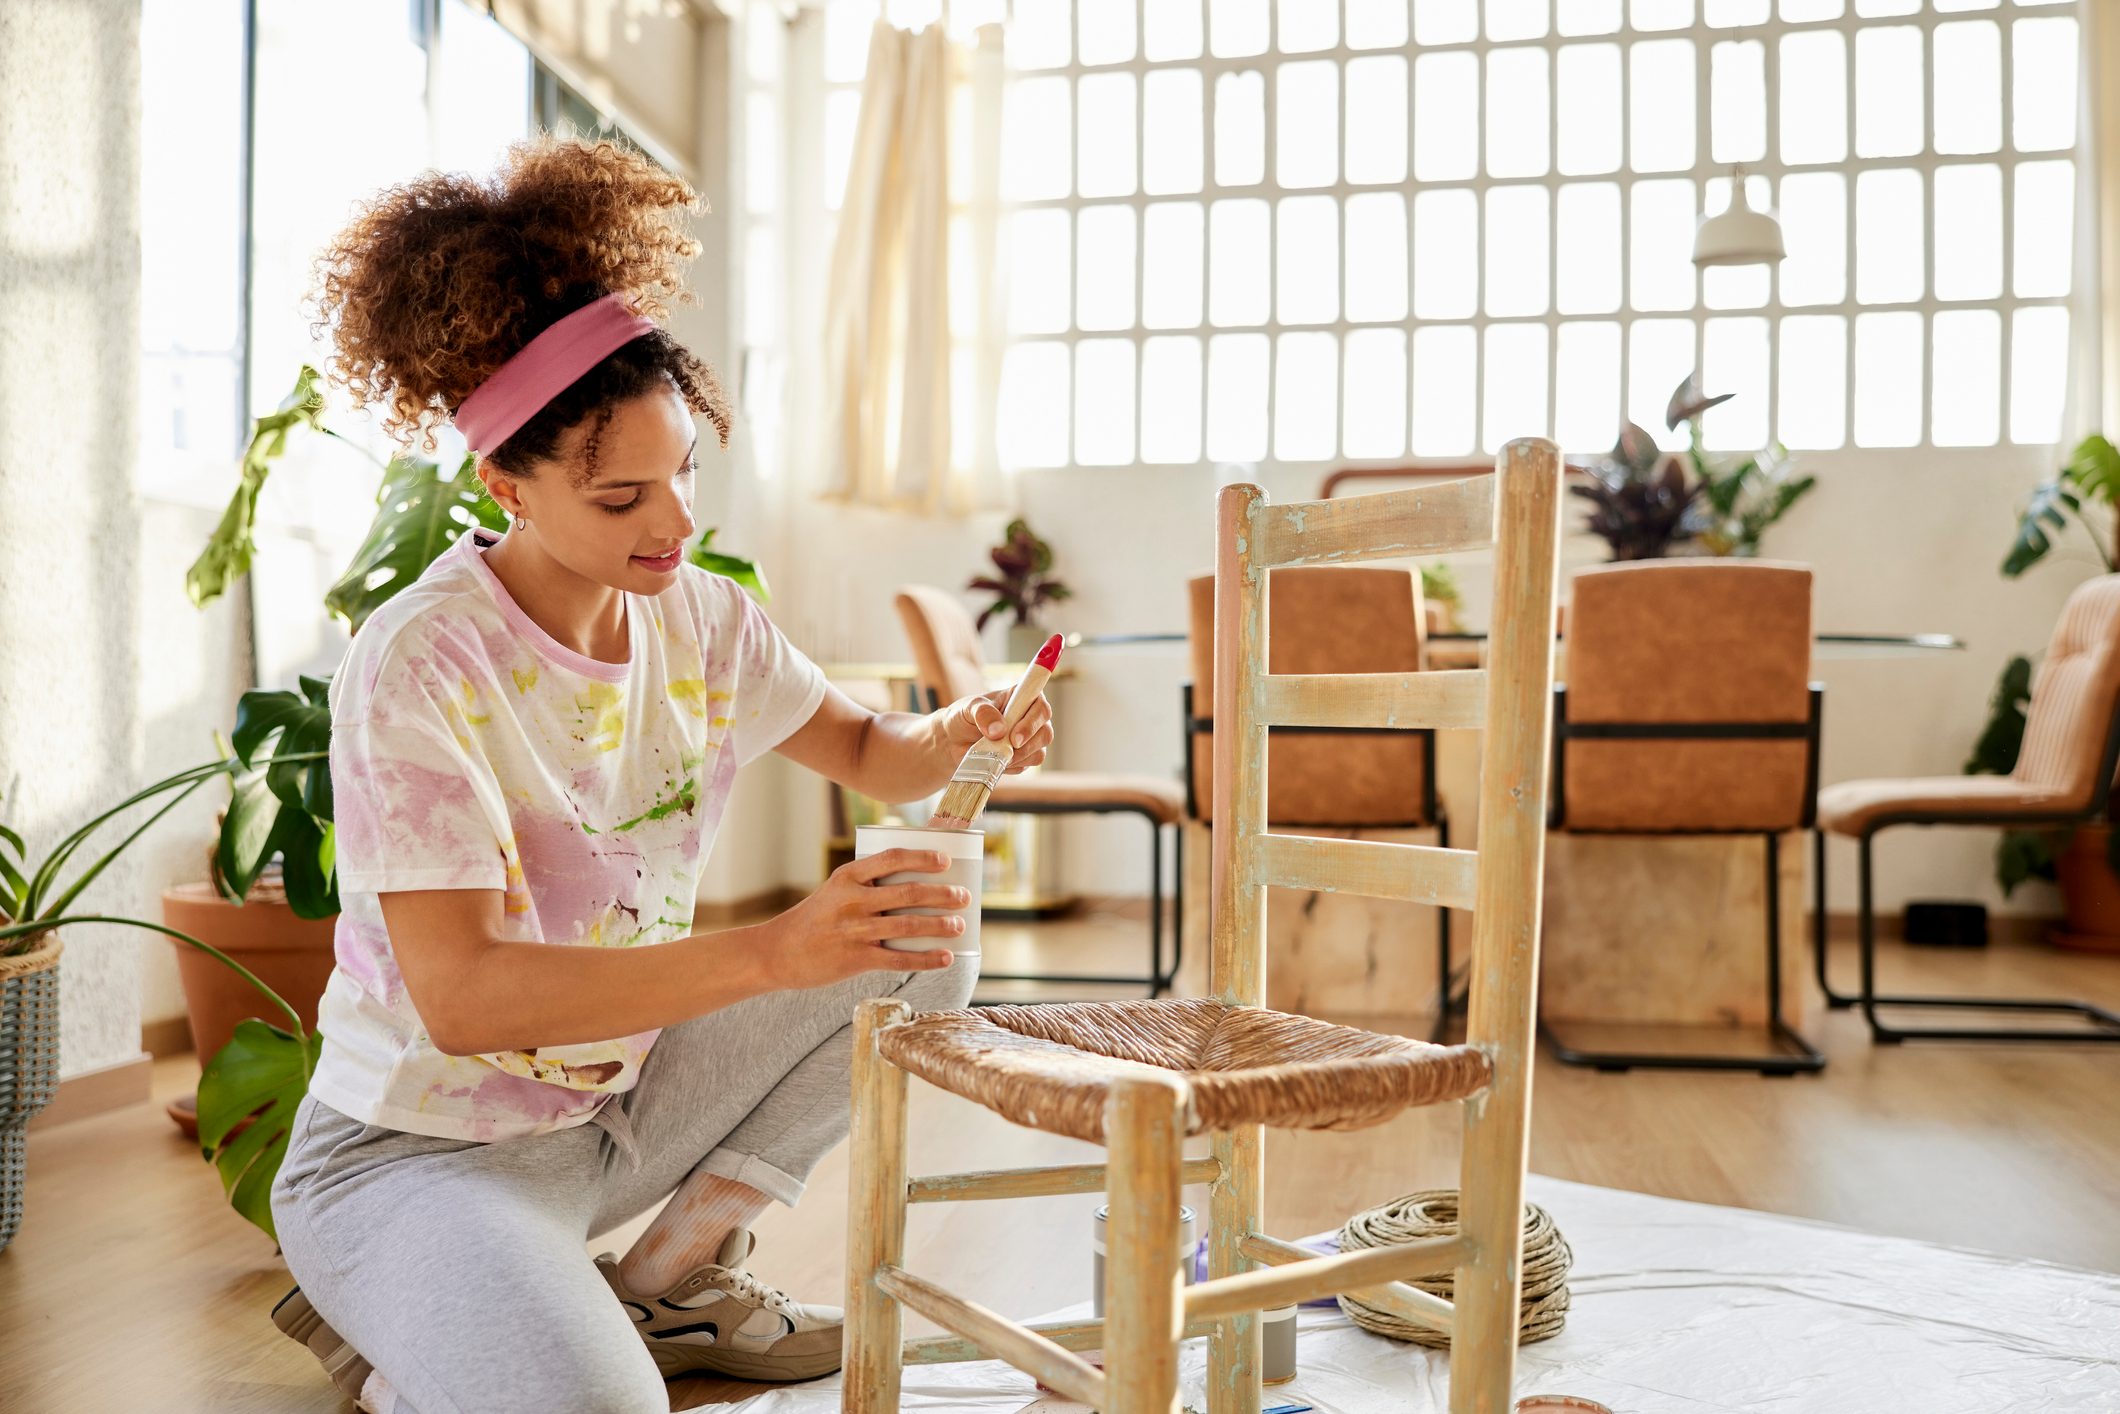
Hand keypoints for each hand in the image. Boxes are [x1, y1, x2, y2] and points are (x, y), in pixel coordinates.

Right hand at [756, 849, 964, 987]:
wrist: (779, 952)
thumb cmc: (816, 919)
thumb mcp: (835, 891)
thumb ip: (868, 887)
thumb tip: (918, 887)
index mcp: (848, 876)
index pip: (891, 858)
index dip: (922, 857)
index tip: (944, 861)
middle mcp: (853, 900)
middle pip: (908, 893)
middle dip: (942, 894)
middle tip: (964, 896)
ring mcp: (855, 930)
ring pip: (908, 926)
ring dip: (939, 925)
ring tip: (959, 925)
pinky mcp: (856, 959)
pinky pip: (900, 959)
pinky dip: (927, 958)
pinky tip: (945, 957)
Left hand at [937, 685, 1054, 772]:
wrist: (954, 741)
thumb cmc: (964, 717)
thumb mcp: (969, 708)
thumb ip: (983, 713)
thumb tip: (999, 730)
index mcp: (1023, 697)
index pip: (1041, 707)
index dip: (1033, 722)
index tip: (1014, 736)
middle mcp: (1031, 717)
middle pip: (1045, 732)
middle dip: (1027, 744)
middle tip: (1007, 748)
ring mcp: (1030, 739)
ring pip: (1039, 753)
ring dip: (1017, 757)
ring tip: (994, 754)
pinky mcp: (1024, 758)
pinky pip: (1026, 766)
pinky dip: (1011, 766)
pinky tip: (996, 760)